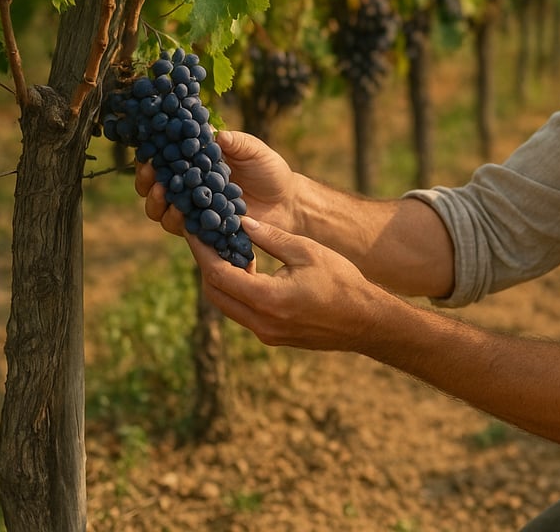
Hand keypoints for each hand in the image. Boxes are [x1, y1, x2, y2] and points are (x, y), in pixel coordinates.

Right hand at [137, 130, 298, 235]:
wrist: (288, 203)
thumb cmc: (270, 171)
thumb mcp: (254, 150)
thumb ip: (234, 141)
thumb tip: (213, 131)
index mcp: (196, 163)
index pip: (164, 158)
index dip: (151, 156)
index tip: (148, 153)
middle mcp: (189, 186)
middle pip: (152, 187)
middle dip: (146, 181)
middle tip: (152, 176)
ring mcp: (194, 209)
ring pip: (160, 210)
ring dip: (157, 202)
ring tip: (164, 194)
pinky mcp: (203, 229)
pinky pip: (181, 229)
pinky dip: (178, 222)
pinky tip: (183, 214)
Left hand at [188, 216, 387, 350]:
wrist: (365, 321)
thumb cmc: (342, 282)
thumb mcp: (307, 252)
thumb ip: (272, 238)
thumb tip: (242, 222)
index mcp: (267, 299)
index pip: (218, 274)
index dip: (202, 251)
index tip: (194, 230)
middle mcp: (260, 322)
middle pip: (214, 293)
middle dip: (205, 265)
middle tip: (207, 239)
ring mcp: (265, 333)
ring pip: (226, 305)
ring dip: (221, 279)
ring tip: (227, 252)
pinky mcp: (272, 337)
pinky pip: (242, 313)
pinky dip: (237, 291)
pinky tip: (248, 271)